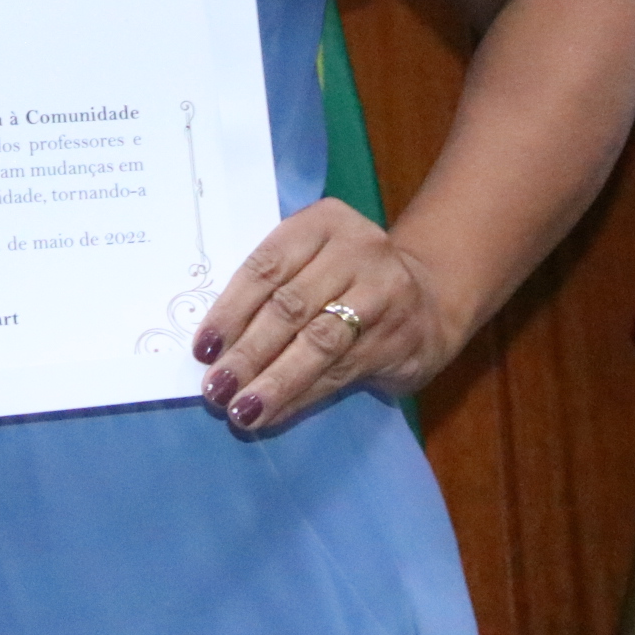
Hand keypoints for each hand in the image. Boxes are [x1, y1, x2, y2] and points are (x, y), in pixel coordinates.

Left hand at [189, 199, 465, 434]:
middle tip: (217, 388)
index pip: (267, 266)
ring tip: (242, 409)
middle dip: (248, 353)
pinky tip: (276, 412)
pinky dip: (303, 395)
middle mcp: (357, 249)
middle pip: (291, 306)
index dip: (231, 310)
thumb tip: (214, 346)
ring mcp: (384, 292)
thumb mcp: (313, 262)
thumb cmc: (347, 279)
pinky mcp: (401, 335)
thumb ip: (272, 288)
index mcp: (322, 222)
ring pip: (319, 342)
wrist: (430, 297)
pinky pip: (342, 370)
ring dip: (275, 381)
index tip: (203, 350)